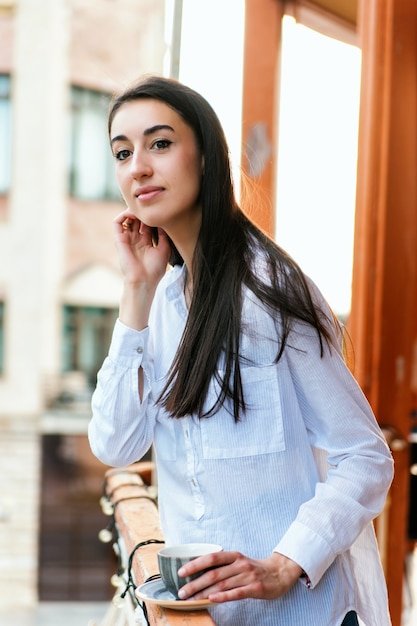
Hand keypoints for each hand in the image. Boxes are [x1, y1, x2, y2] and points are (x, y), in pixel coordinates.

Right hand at [114, 211, 170, 286]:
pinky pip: (117, 223)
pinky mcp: (119, 240)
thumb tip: (163, 221)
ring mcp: (127, 239)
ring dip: (132, 211)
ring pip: (127, 219)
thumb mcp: (164, 249)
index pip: (146, 223)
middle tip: (148, 207)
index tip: (158, 210)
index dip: (150, 216)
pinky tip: (131, 213)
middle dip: (142, 212)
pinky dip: (122, 215)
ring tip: (140, 209)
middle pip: (136, 220)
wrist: (143, 281)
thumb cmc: (154, 269)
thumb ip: (163, 235)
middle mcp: (136, 239)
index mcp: (146, 242)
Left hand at [177, 551, 302, 602]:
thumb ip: (223, 566)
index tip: (181, 572)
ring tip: (191, 599)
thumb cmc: (254, 568)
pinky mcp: (255, 588)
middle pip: (213, 573)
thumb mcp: (238, 562)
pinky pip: (236, 593)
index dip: (195, 564)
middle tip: (181, 592)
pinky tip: (212, 600)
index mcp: (234, 555)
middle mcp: (239, 564)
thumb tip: (199, 573)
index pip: (211, 557)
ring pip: (222, 584)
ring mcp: (247, 576)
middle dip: (195, 583)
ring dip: (204, 592)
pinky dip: (223, 596)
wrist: (280, 572)